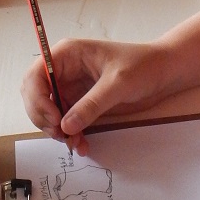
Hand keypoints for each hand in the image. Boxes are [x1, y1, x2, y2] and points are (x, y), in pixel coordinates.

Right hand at [20, 38, 170, 154]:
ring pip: (49, 112)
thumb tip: (66, 126)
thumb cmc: (143, 66)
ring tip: (76, 143)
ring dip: (58, 130)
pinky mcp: (81, 102)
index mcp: (67, 54)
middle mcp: (64, 70)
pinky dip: (70, 134)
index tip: (54, 120)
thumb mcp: (118, 84)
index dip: (38, 99)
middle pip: (36, 96)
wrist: (163, 72)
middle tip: (63, 136)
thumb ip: (92, 104)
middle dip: (44, 118)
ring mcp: (71, 87)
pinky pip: (66, 121)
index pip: (36, 75)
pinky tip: (82, 145)